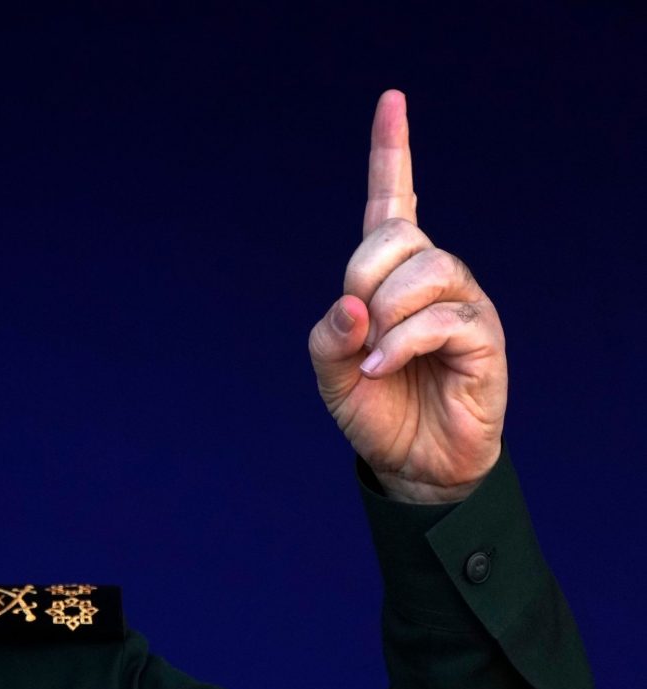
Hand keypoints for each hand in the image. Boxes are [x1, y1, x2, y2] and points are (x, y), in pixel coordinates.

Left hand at [308, 91, 507, 503]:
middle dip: (363, 275)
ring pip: (426, 270)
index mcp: (390, 274)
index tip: (392, 100)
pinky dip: (403, 341)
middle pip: (397, 235)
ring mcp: (462, 304)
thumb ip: (329, 334)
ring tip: (379, 356)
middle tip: (360, 327)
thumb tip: (352, 303)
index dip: (392, 151)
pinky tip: (386, 366)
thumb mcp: (330, 371)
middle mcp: (431, 277)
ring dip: (388, 315)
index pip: (393, 200)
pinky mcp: (483, 338)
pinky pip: (443, 316)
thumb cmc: (373, 408)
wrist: (410, 464)